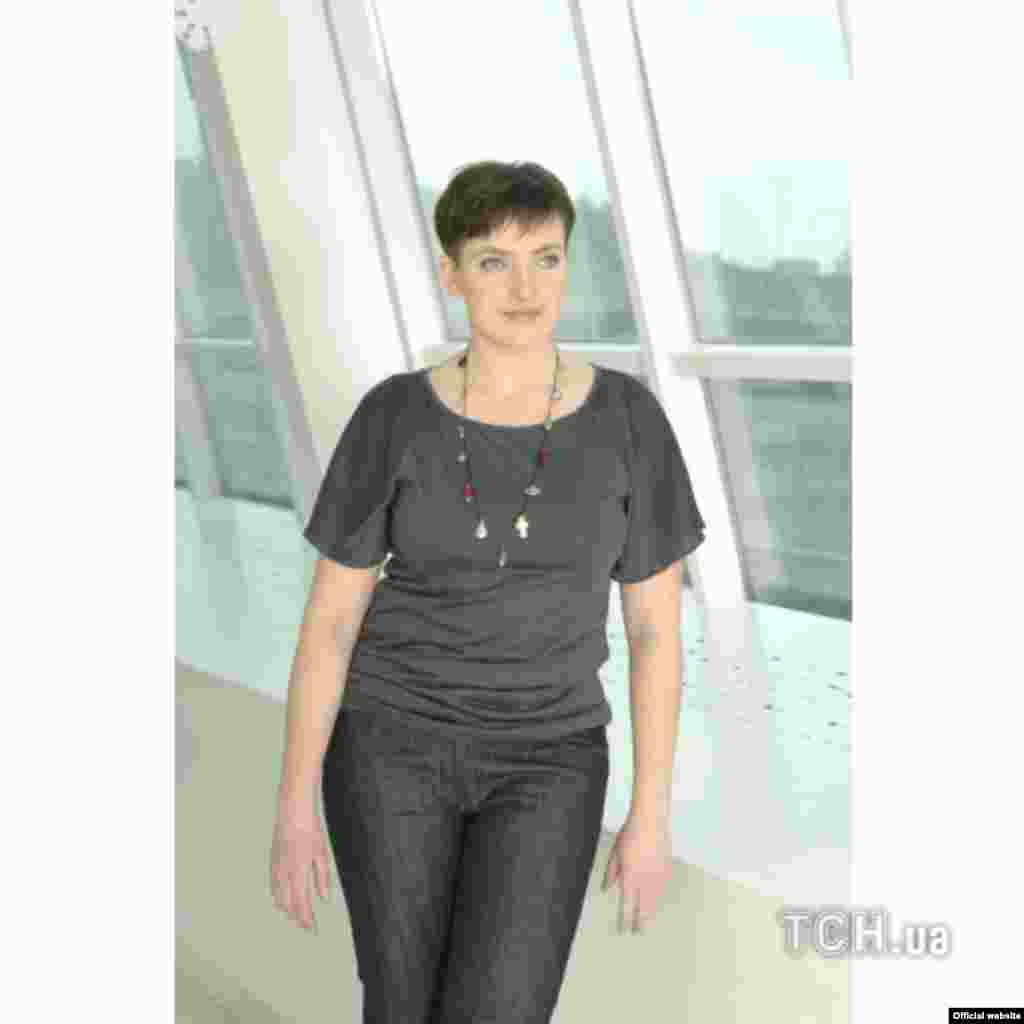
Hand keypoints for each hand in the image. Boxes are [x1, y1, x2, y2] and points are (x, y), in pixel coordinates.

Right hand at [269, 807, 332, 933]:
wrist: (292, 811)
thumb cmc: (311, 830)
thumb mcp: (321, 853)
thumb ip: (322, 877)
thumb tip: (324, 900)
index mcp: (300, 870)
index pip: (302, 902)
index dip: (306, 919)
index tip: (312, 930)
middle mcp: (285, 872)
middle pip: (290, 904)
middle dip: (298, 917)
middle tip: (306, 928)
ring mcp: (277, 867)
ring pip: (279, 897)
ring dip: (288, 910)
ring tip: (296, 919)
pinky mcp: (273, 862)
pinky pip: (274, 886)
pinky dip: (278, 898)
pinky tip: (282, 904)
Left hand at [600, 814, 673, 934]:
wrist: (652, 820)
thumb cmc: (630, 834)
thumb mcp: (615, 852)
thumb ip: (611, 872)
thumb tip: (605, 888)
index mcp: (630, 877)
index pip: (627, 907)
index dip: (625, 921)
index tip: (623, 931)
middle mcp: (645, 880)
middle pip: (644, 910)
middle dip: (641, 924)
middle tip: (638, 933)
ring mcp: (658, 876)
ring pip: (655, 901)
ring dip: (650, 912)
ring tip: (646, 921)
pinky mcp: (667, 870)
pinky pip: (662, 888)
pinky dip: (657, 896)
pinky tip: (655, 900)